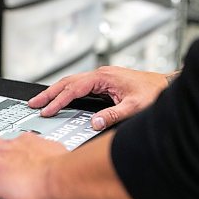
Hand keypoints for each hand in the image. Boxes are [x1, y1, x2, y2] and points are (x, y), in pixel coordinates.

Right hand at [28, 66, 168, 129]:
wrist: (165, 85)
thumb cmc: (153, 93)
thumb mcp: (134, 107)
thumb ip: (113, 115)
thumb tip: (94, 123)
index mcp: (103, 77)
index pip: (73, 89)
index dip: (58, 101)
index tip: (47, 111)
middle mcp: (100, 75)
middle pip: (67, 82)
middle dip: (49, 93)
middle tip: (33, 103)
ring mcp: (101, 77)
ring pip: (72, 82)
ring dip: (56, 91)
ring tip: (42, 101)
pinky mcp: (104, 82)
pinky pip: (79, 85)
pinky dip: (66, 92)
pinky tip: (61, 98)